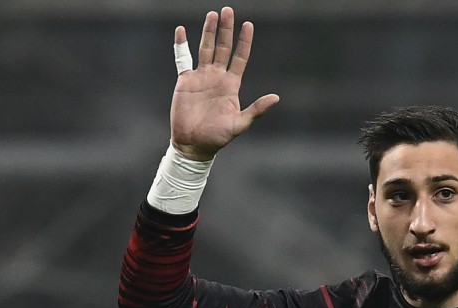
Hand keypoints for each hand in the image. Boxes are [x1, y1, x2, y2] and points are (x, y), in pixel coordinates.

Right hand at [170, 7, 279, 160]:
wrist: (193, 145)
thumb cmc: (217, 137)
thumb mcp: (240, 124)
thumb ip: (256, 110)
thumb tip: (276, 98)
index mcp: (231, 85)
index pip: (240, 57)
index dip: (244, 42)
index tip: (248, 25)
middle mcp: (217, 77)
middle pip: (223, 48)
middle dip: (226, 30)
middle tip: (228, 10)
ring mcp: (201, 77)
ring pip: (206, 49)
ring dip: (209, 32)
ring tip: (212, 15)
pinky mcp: (185, 81)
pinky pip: (183, 59)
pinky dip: (181, 45)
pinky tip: (181, 30)